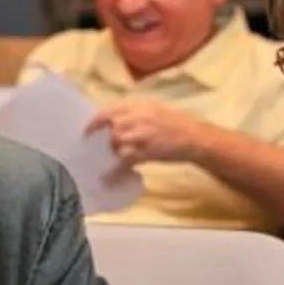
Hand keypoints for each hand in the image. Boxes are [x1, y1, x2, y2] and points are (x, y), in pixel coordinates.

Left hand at [89, 99, 206, 166]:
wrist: (197, 137)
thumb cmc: (176, 124)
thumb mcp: (154, 110)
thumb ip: (134, 114)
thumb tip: (113, 123)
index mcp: (140, 105)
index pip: (110, 110)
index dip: (95, 121)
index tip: (86, 130)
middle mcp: (140, 116)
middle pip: (111, 125)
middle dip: (104, 138)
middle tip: (100, 147)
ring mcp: (144, 133)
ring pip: (116, 141)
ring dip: (111, 151)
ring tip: (113, 158)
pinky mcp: (148, 151)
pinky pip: (125, 161)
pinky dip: (113, 172)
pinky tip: (106, 179)